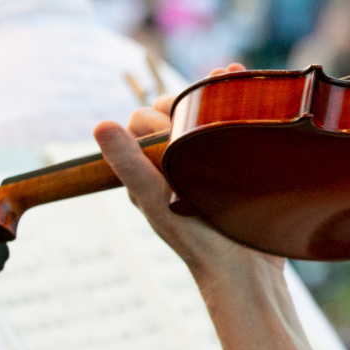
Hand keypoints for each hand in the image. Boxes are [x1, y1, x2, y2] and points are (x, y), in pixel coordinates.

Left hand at [96, 62, 281, 291]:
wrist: (247, 273)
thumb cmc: (196, 241)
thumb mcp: (157, 200)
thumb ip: (130, 164)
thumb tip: (99, 124)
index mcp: (151, 169)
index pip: (146, 121)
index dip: (160, 109)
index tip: (180, 118)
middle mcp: (179, 164)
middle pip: (179, 113)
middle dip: (193, 95)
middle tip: (213, 98)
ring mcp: (211, 167)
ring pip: (208, 117)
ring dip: (218, 93)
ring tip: (231, 76)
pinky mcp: (241, 172)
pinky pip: (235, 130)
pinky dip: (240, 105)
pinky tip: (249, 89)